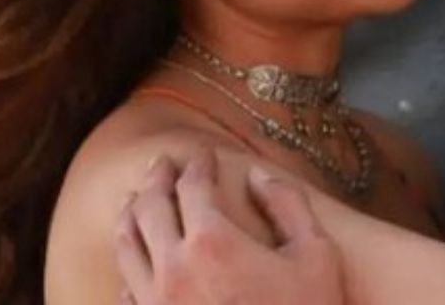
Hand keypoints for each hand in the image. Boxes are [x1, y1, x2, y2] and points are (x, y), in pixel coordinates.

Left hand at [116, 149, 344, 304]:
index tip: (201, 154)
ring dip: (130, 216)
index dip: (197, 164)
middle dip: (156, 179)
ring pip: (127, 247)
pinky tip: (136, 261)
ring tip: (135, 200)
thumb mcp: (317, 253)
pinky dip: (129, 266)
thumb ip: (287, 204)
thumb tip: (258, 175)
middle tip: (161, 164)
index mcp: (213, 241)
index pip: (193, 185)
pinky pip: (127, 291)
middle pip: (150, 208)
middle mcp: (173, 268)